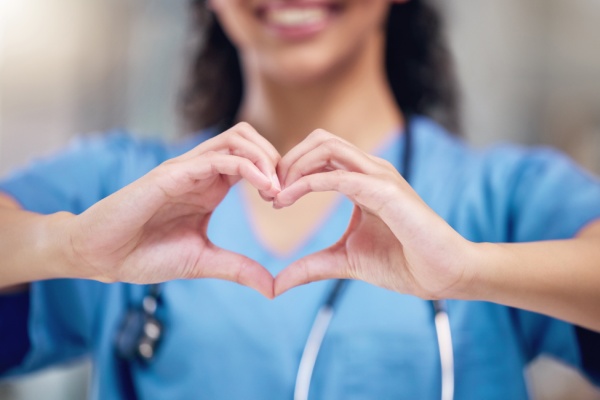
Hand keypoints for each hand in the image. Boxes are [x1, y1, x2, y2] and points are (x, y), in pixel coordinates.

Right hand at [63, 123, 280, 297]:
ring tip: (276, 188)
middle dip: (275, 157)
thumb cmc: (146, 255)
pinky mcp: (172, 174)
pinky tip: (263, 187)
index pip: (251, 159)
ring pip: (236, 138)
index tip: (287, 200)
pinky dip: (247, 166)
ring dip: (264, 156)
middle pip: (247, 138)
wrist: (103, 258)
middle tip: (287, 190)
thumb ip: (239, 268)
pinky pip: (217, 158)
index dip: (275, 172)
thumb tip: (273, 288)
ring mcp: (186, 169)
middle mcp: (200, 171)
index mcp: (210, 186)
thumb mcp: (203, 261)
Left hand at [273, 129, 473, 298]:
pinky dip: (308, 183)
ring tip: (277, 196)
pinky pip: (339, 176)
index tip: (271, 198)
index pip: (320, 154)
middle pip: (320, 140)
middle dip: (287, 160)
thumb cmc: (403, 263)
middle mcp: (371, 170)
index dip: (290, 169)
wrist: (443, 275)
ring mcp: (380, 176)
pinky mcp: (386, 192)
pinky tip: (288, 199)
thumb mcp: (344, 262)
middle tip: (269, 192)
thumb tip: (276, 285)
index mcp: (362, 180)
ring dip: (295, 166)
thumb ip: (310, 266)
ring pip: (327, 146)